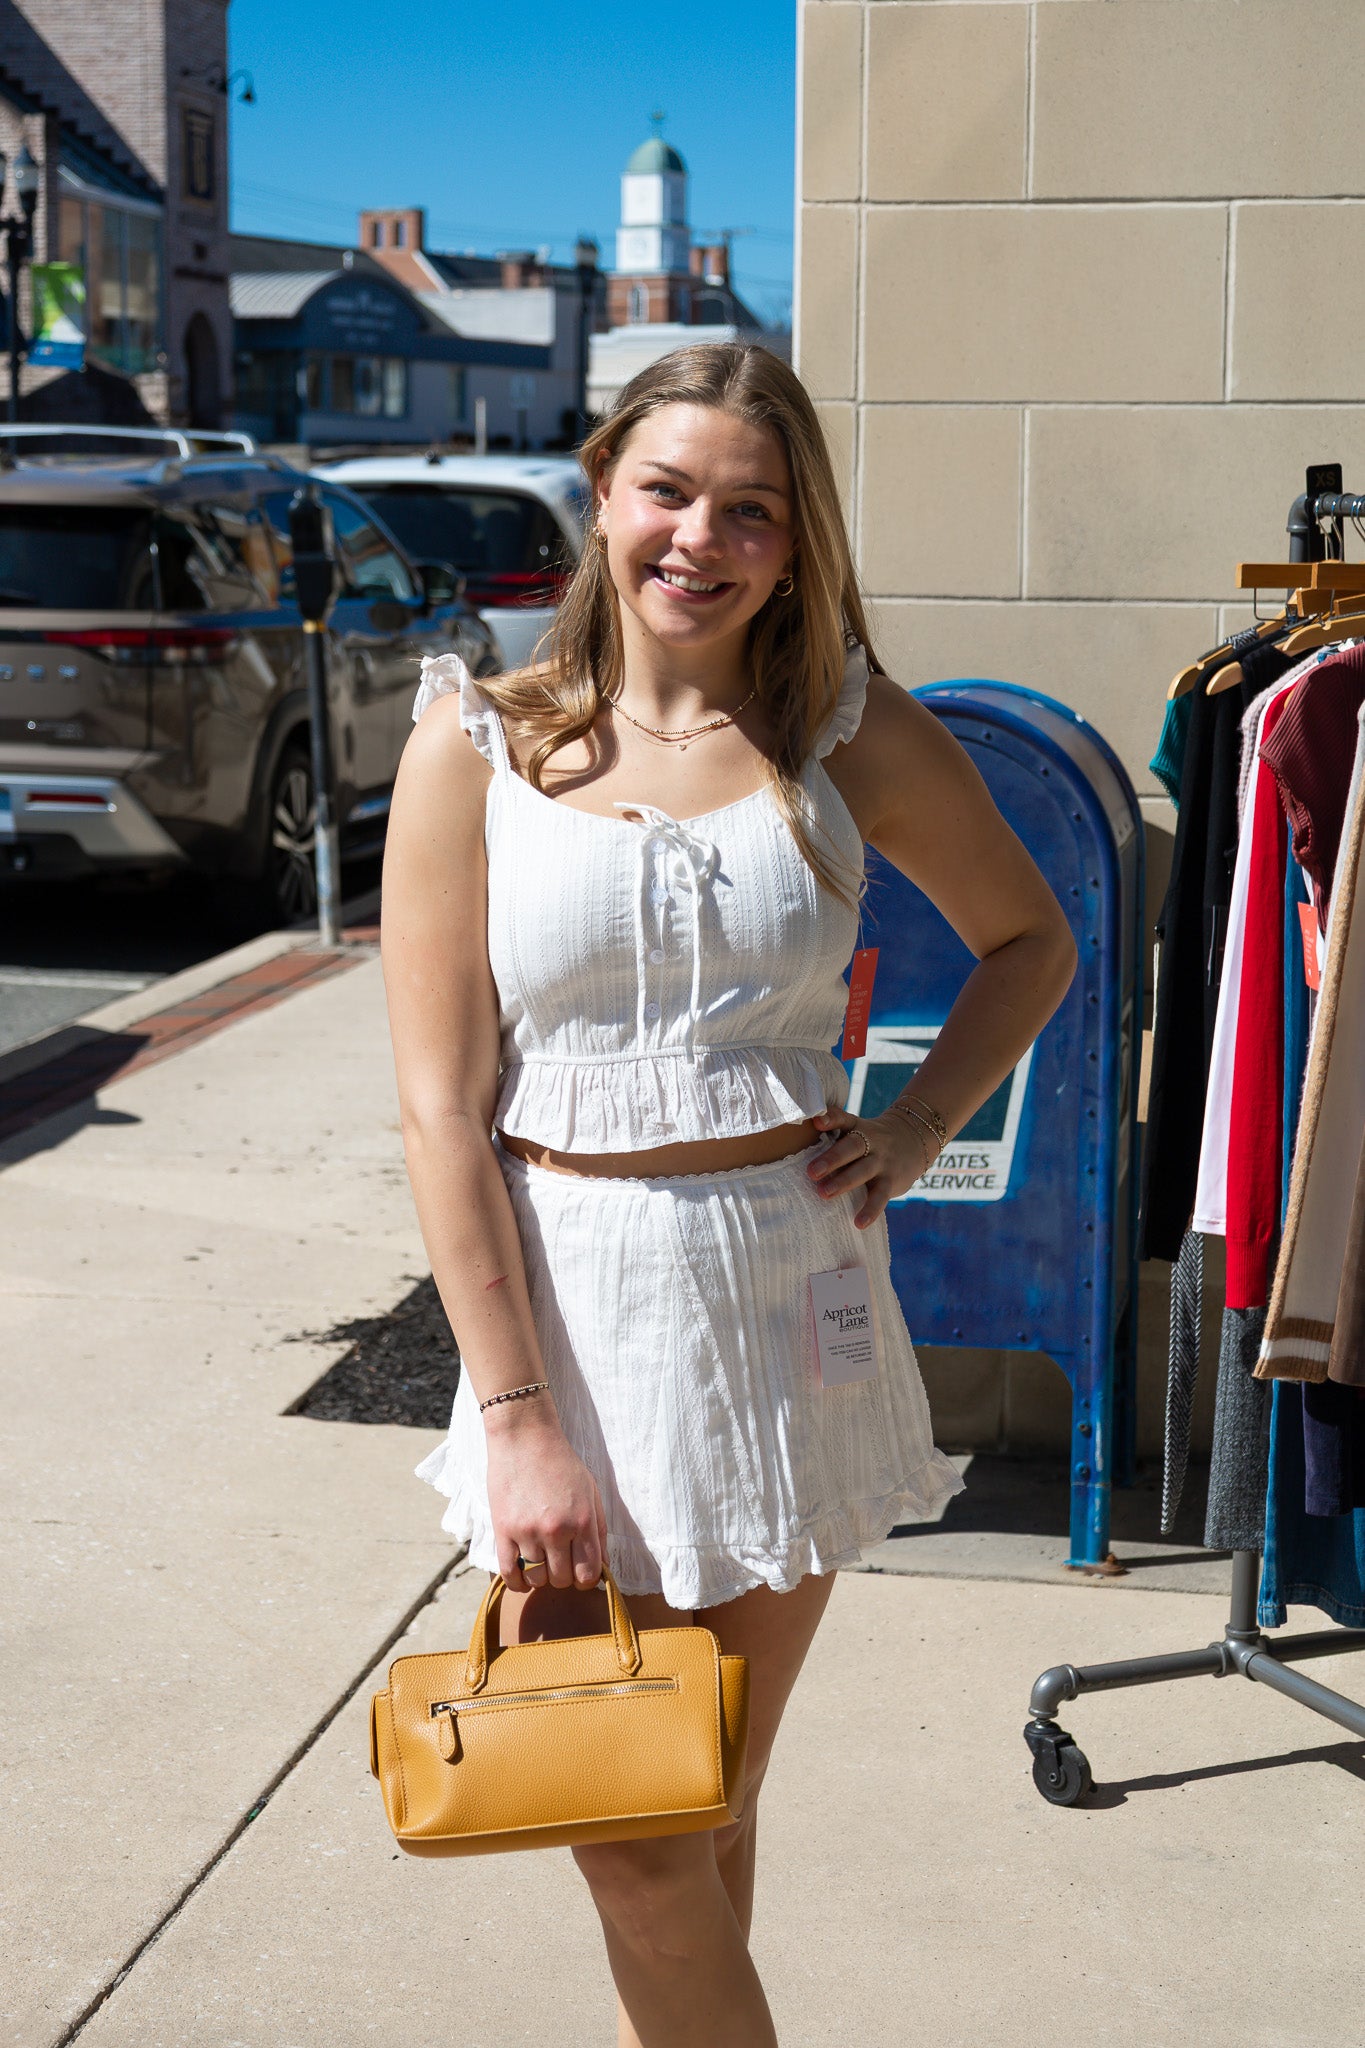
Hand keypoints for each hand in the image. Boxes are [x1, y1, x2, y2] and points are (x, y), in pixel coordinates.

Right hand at [484, 1406, 608, 1592]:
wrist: (524, 1437)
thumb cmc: (560, 1462)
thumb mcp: (590, 1490)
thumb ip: (598, 1530)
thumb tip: (601, 1566)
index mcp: (583, 1521)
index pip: (588, 1574)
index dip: (585, 1579)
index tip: (579, 1572)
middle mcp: (557, 1530)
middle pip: (561, 1580)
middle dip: (562, 1576)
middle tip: (558, 1561)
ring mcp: (528, 1532)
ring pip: (536, 1578)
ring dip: (539, 1575)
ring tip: (540, 1560)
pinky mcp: (503, 1530)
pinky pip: (509, 1573)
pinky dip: (516, 1582)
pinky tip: (521, 1577)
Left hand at [807, 1106, 935, 1228]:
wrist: (915, 1138)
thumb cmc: (871, 1139)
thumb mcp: (857, 1130)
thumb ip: (833, 1135)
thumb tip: (795, 1149)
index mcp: (858, 1127)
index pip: (844, 1119)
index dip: (831, 1119)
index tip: (816, 1122)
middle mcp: (871, 1142)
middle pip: (852, 1147)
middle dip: (832, 1159)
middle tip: (811, 1172)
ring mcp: (882, 1161)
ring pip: (864, 1170)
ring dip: (844, 1182)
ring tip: (824, 1194)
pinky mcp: (891, 1181)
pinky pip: (881, 1196)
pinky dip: (870, 1210)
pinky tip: (859, 1223)